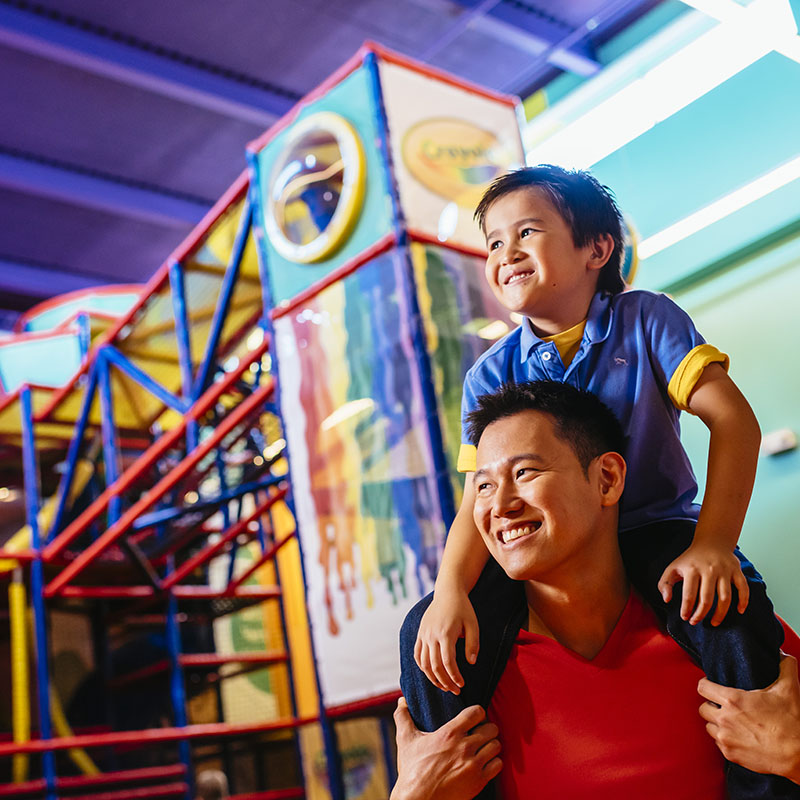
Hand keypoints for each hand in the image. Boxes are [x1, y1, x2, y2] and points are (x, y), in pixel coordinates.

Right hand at [390, 697, 501, 799]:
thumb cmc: (412, 770)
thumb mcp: (406, 740)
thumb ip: (403, 717)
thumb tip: (401, 701)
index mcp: (450, 733)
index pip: (477, 712)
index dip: (478, 713)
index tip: (474, 718)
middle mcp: (464, 747)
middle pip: (491, 728)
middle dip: (487, 729)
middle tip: (480, 733)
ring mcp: (473, 765)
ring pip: (496, 745)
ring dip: (491, 745)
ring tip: (484, 748)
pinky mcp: (478, 781)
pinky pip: (497, 765)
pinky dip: (493, 763)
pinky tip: (485, 763)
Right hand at [414, 589, 478, 692]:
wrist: (448, 592)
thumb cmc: (463, 608)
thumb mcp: (473, 624)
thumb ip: (473, 644)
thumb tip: (471, 663)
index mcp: (445, 633)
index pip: (448, 662)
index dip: (454, 677)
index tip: (462, 685)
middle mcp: (431, 635)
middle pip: (435, 666)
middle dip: (445, 682)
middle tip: (455, 691)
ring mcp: (423, 634)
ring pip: (423, 663)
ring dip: (433, 678)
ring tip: (444, 686)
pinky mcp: (420, 633)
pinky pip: (417, 654)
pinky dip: (422, 667)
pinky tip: (431, 674)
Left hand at [657, 541, 748, 625]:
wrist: (712, 542)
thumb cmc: (691, 559)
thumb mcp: (673, 567)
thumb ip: (665, 583)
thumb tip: (666, 600)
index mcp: (692, 569)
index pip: (689, 595)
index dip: (687, 609)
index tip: (685, 617)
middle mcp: (709, 569)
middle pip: (707, 599)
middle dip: (701, 614)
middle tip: (696, 622)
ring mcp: (724, 570)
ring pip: (725, 597)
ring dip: (720, 614)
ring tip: (714, 622)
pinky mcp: (737, 571)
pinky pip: (743, 588)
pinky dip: (744, 601)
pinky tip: (739, 611)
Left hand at [698, 654, 799, 782]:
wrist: (799, 755)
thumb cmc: (792, 722)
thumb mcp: (789, 690)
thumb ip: (784, 667)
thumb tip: (782, 654)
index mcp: (733, 700)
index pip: (702, 687)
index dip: (706, 684)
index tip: (712, 686)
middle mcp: (724, 718)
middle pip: (702, 707)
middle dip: (712, 705)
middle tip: (724, 706)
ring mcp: (725, 738)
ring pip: (708, 726)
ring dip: (717, 723)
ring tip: (731, 721)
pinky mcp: (730, 754)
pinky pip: (718, 743)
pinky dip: (724, 739)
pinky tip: (737, 735)